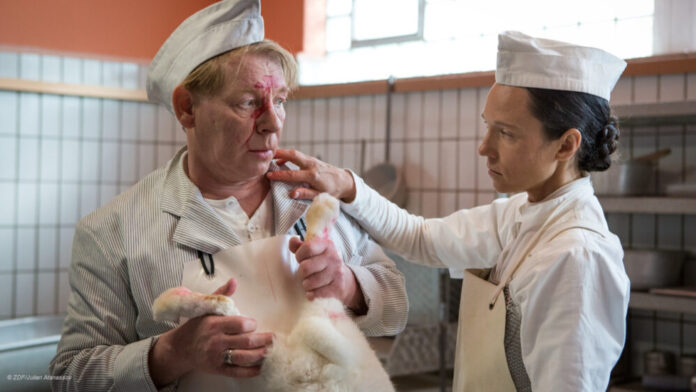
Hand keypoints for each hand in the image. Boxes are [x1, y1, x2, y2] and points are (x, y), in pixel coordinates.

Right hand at [149, 278, 272, 386]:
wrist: (180, 348)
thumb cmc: (196, 327)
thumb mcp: (206, 308)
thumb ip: (221, 294)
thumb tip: (233, 281)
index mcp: (214, 324)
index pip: (239, 324)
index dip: (251, 324)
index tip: (255, 324)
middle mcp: (215, 341)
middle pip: (246, 341)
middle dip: (263, 340)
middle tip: (273, 338)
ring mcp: (216, 357)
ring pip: (244, 357)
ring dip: (261, 354)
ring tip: (270, 350)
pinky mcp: (218, 369)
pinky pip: (237, 372)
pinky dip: (251, 371)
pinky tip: (260, 367)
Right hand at [266, 149, 356, 201]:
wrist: (344, 180)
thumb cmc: (332, 190)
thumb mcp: (320, 195)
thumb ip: (306, 194)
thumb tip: (292, 194)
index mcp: (313, 176)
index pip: (292, 174)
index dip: (280, 175)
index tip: (269, 175)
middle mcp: (312, 165)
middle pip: (293, 155)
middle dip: (280, 154)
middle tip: (267, 155)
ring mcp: (312, 161)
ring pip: (295, 153)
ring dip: (283, 153)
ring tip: (270, 156)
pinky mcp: (312, 160)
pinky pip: (298, 156)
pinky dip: (288, 156)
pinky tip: (281, 161)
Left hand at [289, 237, 365, 312]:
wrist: (345, 280)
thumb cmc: (324, 263)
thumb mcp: (315, 251)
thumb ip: (301, 246)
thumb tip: (292, 240)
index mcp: (327, 245)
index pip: (307, 248)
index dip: (299, 255)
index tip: (301, 259)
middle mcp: (333, 257)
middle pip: (305, 267)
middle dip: (301, 273)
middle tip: (306, 274)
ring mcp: (336, 273)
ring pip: (309, 282)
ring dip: (306, 284)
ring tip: (310, 282)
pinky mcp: (337, 288)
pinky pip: (316, 294)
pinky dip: (311, 295)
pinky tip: (313, 292)